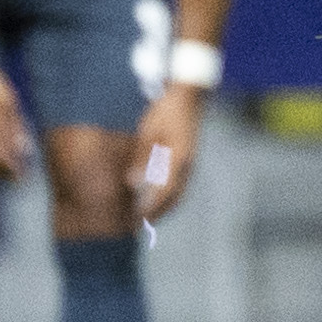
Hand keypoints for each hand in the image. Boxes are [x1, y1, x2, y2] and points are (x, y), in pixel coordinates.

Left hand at [131, 82, 205, 220]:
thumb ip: (141, 156)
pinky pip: (178, 184)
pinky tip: (155, 198)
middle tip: (139, 226)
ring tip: (147, 218)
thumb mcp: (150, 130)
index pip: (163, 192)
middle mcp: (187, 165)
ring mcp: (190, 163)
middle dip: (158, 213)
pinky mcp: (187, 160)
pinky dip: (167, 196)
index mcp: (178, 159)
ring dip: (164, 207)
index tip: (137, 219)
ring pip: (177, 192)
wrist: (189, 95)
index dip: (150, 208)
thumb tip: (131, 182)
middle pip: (174, 197)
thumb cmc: (166, 110)